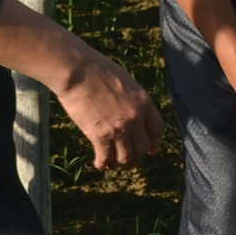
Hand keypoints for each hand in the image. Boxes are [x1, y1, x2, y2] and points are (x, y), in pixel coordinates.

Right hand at [52, 48, 164, 168]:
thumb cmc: (96, 70)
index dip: (154, 143)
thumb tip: (128, 111)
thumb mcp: (125, 81)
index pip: (157, 129)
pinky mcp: (100, 135)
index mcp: (144, 101)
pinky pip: (106, 158)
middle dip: (136, 157)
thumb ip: (131, 99)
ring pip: (127, 158)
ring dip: (120, 164)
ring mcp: (119, 128)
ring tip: (112, 164)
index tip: (149, 150)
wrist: (78, 71)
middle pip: (143, 148)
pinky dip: (103, 164)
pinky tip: (98, 163)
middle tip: (127, 160)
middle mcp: (135, 117)